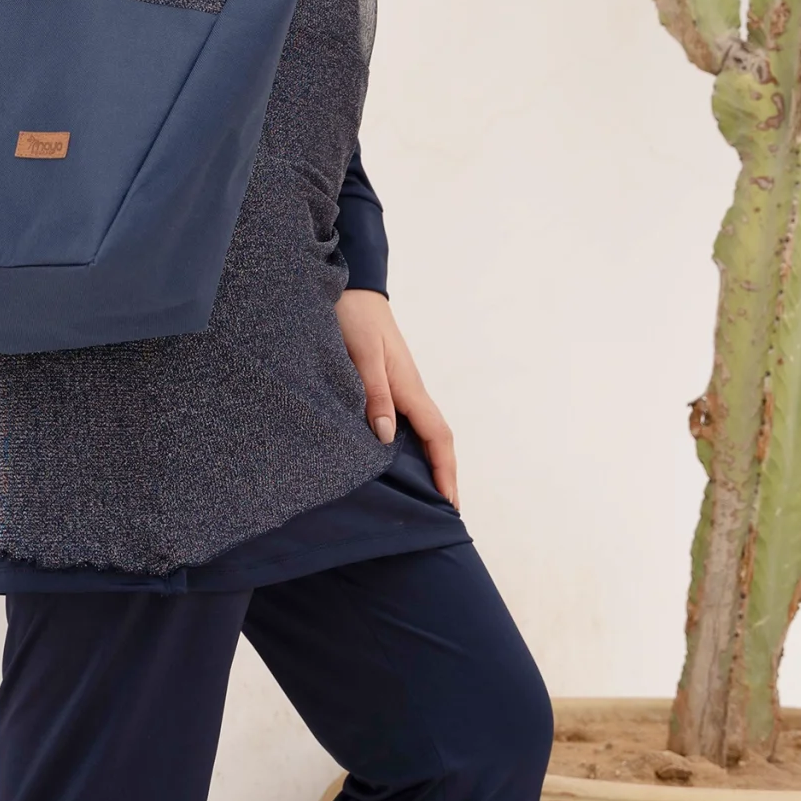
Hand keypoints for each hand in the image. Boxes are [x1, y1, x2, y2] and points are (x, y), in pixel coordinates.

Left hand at [334, 290, 458, 508]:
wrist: (351, 288)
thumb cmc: (356, 318)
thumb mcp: (362, 355)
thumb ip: (374, 394)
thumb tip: (385, 437)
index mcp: (410, 387)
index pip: (438, 436)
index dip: (445, 471)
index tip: (449, 503)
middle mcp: (410, 391)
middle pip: (437, 440)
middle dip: (444, 475)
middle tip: (444, 512)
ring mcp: (401, 388)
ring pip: (423, 433)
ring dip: (429, 463)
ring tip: (425, 497)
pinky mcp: (387, 384)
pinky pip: (406, 423)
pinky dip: (411, 447)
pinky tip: (396, 460)